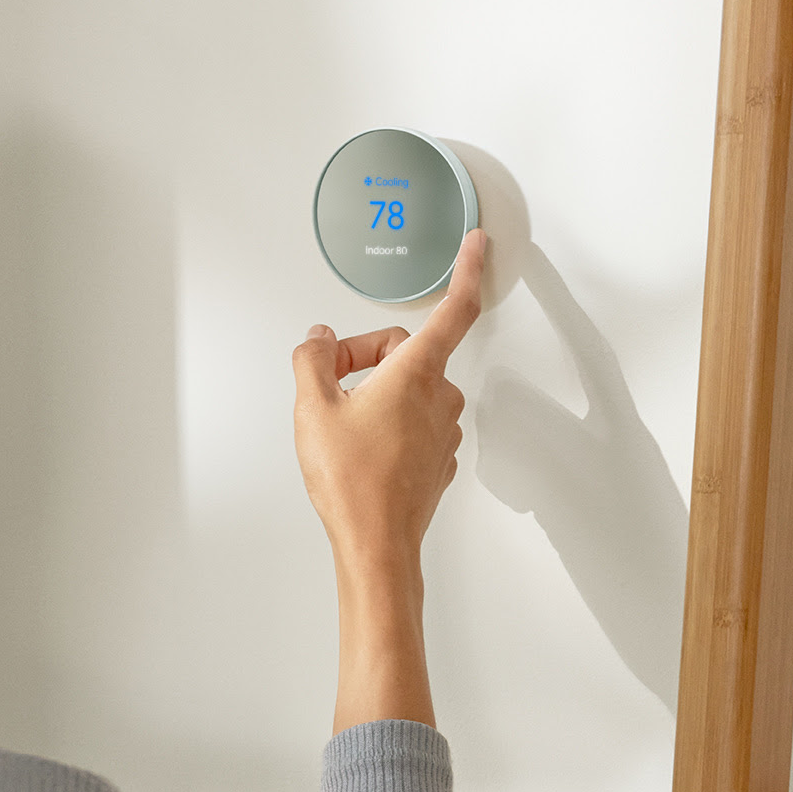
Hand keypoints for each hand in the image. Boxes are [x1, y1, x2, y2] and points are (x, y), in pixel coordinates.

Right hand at [291, 229, 485, 730]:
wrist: (375, 547)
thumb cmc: (351, 483)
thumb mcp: (311, 407)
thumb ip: (312, 359)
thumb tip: (318, 339)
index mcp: (415, 373)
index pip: (453, 310)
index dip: (468, 271)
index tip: (480, 244)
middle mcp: (440, 399)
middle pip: (406, 354)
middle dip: (366, 359)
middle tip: (328, 388)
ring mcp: (443, 433)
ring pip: (408, 390)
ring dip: (375, 395)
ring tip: (339, 426)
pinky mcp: (438, 461)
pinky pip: (412, 423)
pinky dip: (385, 424)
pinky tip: (357, 449)